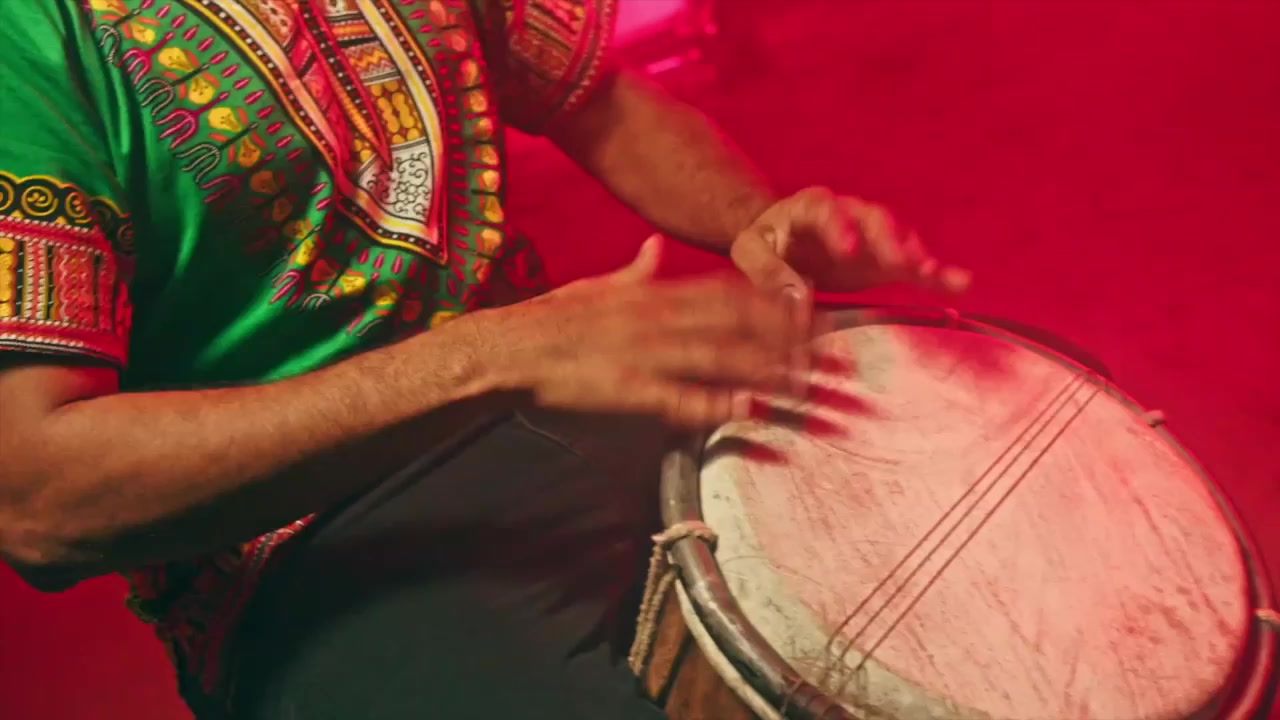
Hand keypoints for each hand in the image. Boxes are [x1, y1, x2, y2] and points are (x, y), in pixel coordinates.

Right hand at [477, 235, 817, 427]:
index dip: (769, 302)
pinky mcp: (630, 390)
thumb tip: (656, 245)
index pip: (726, 292)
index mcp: (654, 294)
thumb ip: (635, 270)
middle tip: (828, 352)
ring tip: (807, 385)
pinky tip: (747, 412)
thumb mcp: (597, 284)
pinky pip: (680, 398)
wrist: (510, 347)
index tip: (807, 310)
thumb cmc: (554, 318)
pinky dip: (715, 405)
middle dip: (785, 338)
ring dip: (765, 371)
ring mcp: (647, 354)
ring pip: (718, 359)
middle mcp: (660, 319)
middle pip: (736, 324)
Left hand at [730, 187, 972, 295]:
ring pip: (898, 236)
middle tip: (899, 260)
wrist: (780, 244)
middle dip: (887, 238)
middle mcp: (847, 214)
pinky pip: (916, 264)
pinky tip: (961, 284)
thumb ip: (766, 270)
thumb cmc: (764, 244)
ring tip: (927, 272)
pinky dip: (938, 274)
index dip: (839, 226)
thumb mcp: (750, 251)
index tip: (848, 250)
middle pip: (873, 217)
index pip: (826, 208)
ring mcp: (872, 237)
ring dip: (913, 253)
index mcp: (809, 205)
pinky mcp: (886, 261)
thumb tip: (795, 297)